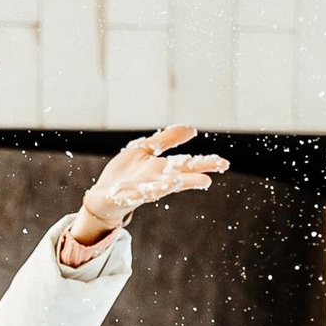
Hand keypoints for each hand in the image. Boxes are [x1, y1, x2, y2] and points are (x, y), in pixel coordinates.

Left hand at [73, 125, 228, 244]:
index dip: (204, 164)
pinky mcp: (120, 197)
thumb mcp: (146, 150)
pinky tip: (144, 190)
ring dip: (166, 186)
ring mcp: (137, 190)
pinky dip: (137, 194)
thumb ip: (167, 140)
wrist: (101, 196)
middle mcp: (153, 181)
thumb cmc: (125, 174)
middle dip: (192, 178)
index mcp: (161, 170)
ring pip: (155, 190)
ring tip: (179, 181)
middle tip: (209, 178)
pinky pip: (130, 196)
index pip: (186, 166)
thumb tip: (193, 129)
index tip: (224, 163)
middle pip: (176, 178)